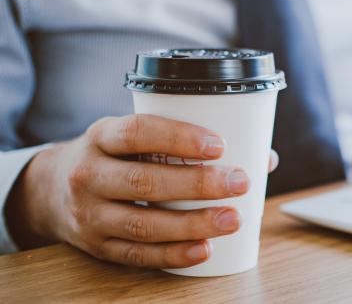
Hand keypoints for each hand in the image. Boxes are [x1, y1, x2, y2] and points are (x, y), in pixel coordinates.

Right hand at [5, 114, 278, 268]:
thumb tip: (263, 157)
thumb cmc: (113, 155)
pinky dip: (174, 255)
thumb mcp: (134, 136)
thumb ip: (187, 141)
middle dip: (197, 184)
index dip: (179, 138)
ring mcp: (89, 215)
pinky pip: (138, 256)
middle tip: (239, 183)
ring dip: (193, 224)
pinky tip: (205, 249)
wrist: (51, 189)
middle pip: (144, 181)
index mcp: (101, 136)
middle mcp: (89, 174)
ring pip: (144, 224)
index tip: (219, 145)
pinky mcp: (97, 247)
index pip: (138, 132)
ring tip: (232, 219)